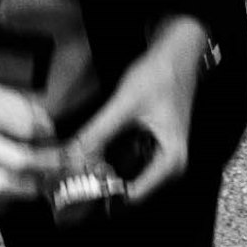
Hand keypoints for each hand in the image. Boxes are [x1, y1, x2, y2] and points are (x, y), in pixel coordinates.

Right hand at [0, 55, 65, 209]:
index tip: (51, 131)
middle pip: (15, 159)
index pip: (20, 120)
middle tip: (61, 164)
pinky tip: (7, 192)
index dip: (44, 129)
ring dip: (29, 187)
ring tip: (42, 182)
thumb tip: (36, 118)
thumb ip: (1, 100)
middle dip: (47, 165)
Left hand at [60, 17, 211, 207]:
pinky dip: (109, 156)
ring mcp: (161, 154)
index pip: (133, 196)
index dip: (102, 193)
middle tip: (70, 175)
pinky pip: (128, 160)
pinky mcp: (152, 143)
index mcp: (171, 161)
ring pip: (126, 173)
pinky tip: (91, 149)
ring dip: (102, 168)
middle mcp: (169, 164)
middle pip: (128, 187)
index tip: (76, 189)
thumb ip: (98, 132)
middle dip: (99, 180)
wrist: (177, 50)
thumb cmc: (162, 74)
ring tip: (76, 161)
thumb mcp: (125, 105)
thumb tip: (71, 156)